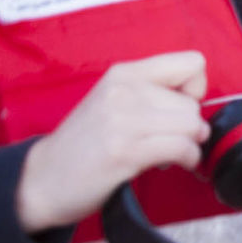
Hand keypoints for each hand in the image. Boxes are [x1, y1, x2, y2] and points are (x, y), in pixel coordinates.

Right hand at [16, 51, 209, 232]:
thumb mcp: (114, 101)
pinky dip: (188, 159)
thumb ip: (152, 93)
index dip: (195, 89)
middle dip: (188, 127)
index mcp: (124, 73)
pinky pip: (183, 148)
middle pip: (194, 104)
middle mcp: (124, 90)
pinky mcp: (125, 151)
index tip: (178, 109)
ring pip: (192, 126)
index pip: (193, 63)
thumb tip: (200, 103)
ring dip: (189, 145)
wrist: (41, 179)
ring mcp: (123, 120)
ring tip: (167, 152)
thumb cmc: (85, 144)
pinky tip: (170, 164)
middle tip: (165, 140)